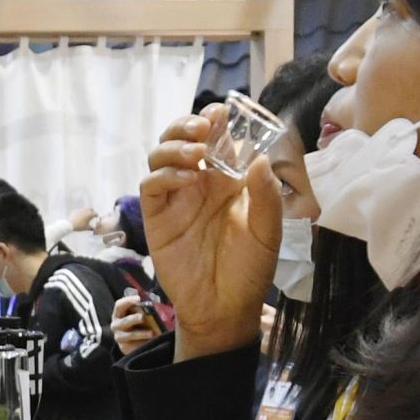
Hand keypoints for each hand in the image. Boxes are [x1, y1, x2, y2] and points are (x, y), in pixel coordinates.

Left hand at [68, 205, 99, 232]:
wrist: (70, 224)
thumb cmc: (79, 226)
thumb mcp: (86, 228)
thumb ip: (91, 228)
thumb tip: (93, 229)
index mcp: (89, 214)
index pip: (95, 213)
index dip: (96, 215)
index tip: (96, 217)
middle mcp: (85, 211)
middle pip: (90, 208)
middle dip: (92, 211)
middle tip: (91, 215)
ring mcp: (80, 210)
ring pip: (84, 209)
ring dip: (86, 211)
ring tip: (85, 216)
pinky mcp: (75, 211)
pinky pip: (79, 211)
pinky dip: (80, 213)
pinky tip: (79, 217)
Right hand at [110, 290, 162, 356]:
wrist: (140, 341)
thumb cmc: (142, 324)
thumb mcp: (143, 314)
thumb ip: (144, 309)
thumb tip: (153, 304)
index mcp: (119, 313)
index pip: (119, 305)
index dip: (128, 301)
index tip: (138, 298)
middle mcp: (116, 324)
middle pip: (124, 320)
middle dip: (134, 319)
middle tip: (143, 317)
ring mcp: (119, 336)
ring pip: (129, 335)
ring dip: (141, 333)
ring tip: (152, 333)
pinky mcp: (124, 347)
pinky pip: (131, 345)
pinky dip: (141, 342)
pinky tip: (149, 341)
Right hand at [139, 105, 283, 359]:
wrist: (225, 308)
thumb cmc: (250, 269)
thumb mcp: (268, 231)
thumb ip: (266, 195)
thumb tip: (259, 158)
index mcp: (227, 180)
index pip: (218, 139)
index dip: (216, 120)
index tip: (223, 111)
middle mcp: (199, 183)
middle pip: (182, 138)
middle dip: (189, 124)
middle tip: (205, 125)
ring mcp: (175, 199)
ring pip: (161, 156)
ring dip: (174, 144)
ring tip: (195, 149)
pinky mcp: (157, 217)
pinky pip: (151, 186)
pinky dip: (164, 175)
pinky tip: (186, 179)